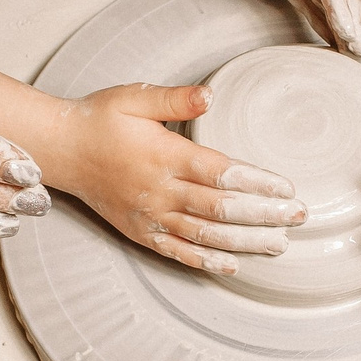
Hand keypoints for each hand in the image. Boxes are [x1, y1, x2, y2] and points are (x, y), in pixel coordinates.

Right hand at [44, 83, 305, 274]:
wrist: (62, 150)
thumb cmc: (101, 120)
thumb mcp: (135, 98)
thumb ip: (175, 99)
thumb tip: (210, 96)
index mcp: (164, 156)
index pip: (220, 173)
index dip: (257, 183)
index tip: (287, 187)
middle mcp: (159, 191)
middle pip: (220, 210)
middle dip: (264, 215)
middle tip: (299, 215)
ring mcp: (149, 216)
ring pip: (204, 236)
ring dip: (245, 242)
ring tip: (279, 243)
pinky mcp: (140, 232)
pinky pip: (178, 252)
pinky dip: (206, 261)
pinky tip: (234, 265)